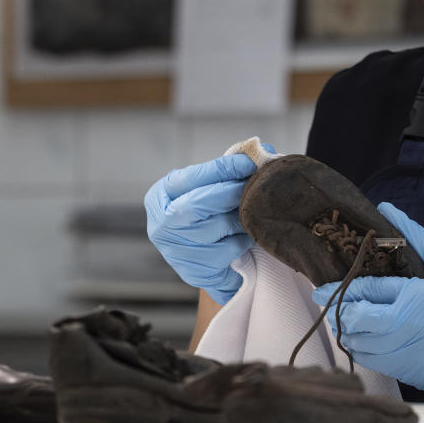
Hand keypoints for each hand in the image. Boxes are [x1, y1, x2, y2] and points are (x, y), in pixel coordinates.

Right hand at [145, 150, 267, 304]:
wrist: (199, 257)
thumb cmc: (202, 214)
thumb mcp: (202, 189)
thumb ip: (225, 172)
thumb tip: (264, 150)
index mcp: (159, 197)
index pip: (191, 177)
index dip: (222, 168)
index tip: (249, 161)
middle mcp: (162, 225)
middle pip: (199, 204)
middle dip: (232, 192)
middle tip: (255, 185)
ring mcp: (176, 251)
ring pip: (220, 227)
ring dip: (243, 217)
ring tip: (250, 212)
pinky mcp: (194, 272)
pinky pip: (229, 250)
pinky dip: (243, 240)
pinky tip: (243, 236)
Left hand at [312, 202, 423, 402]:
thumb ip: (416, 238)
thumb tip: (387, 209)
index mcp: (420, 297)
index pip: (369, 291)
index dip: (340, 290)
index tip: (320, 289)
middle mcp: (412, 327)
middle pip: (358, 321)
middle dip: (339, 313)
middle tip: (331, 306)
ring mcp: (410, 354)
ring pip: (361, 345)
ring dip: (347, 333)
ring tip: (344, 321)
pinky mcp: (410, 375)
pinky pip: (373, 364)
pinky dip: (361, 351)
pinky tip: (363, 340)